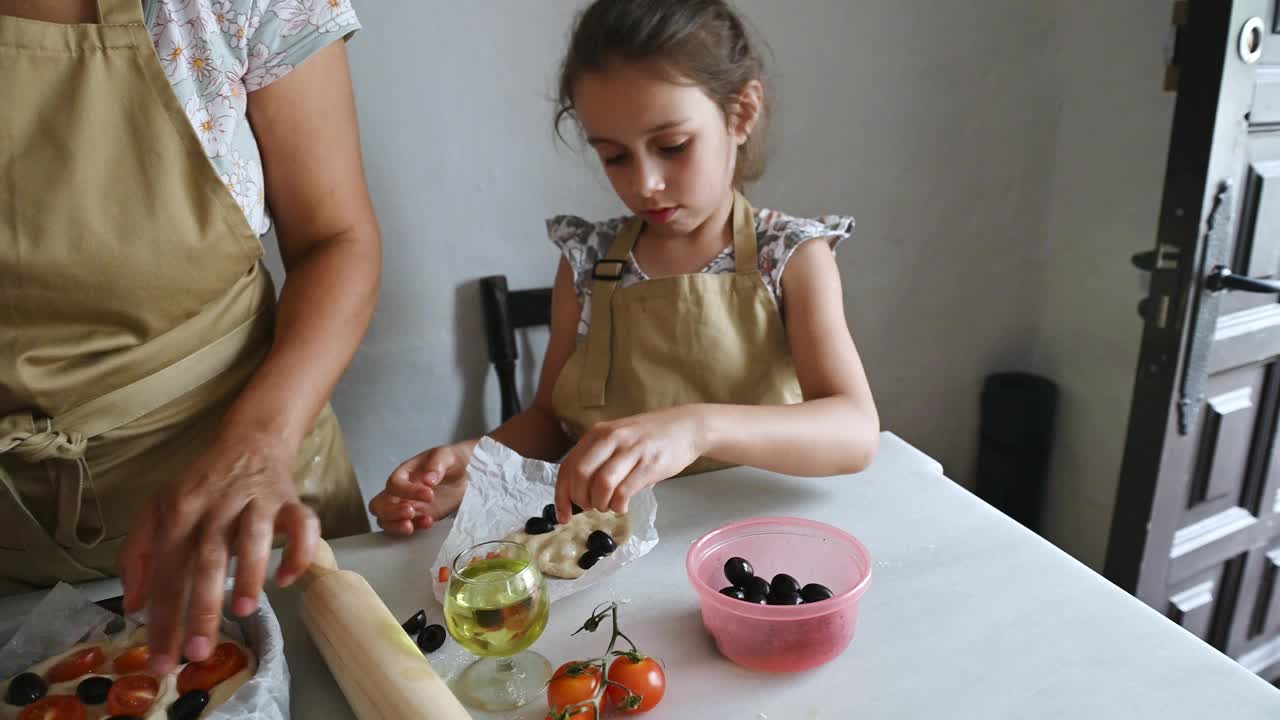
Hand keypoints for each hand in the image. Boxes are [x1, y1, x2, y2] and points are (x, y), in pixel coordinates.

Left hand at [117, 429, 317, 674]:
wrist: (250, 442)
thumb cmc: (202, 486)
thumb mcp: (157, 510)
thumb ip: (138, 555)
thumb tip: (135, 606)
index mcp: (178, 512)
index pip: (167, 571)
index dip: (163, 618)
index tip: (162, 660)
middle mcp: (216, 506)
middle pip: (207, 558)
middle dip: (202, 607)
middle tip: (199, 652)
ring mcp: (256, 501)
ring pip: (254, 538)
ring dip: (250, 573)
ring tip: (244, 611)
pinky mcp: (290, 500)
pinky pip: (303, 525)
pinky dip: (299, 551)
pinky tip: (287, 579)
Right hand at [368, 443, 470, 534]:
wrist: (467, 473)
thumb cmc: (452, 460)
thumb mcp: (447, 456)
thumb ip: (437, 464)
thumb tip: (428, 480)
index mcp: (405, 473)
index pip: (394, 484)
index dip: (407, 491)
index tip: (429, 494)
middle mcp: (401, 491)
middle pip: (379, 505)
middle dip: (391, 512)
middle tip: (411, 512)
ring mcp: (408, 506)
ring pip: (386, 520)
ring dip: (396, 525)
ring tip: (412, 525)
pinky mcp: (419, 518)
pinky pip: (405, 527)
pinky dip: (413, 528)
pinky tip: (429, 522)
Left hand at [555, 406, 705, 520]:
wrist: (686, 426)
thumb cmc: (648, 437)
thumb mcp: (617, 439)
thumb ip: (598, 459)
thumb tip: (578, 492)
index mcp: (597, 434)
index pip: (568, 467)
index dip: (561, 495)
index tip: (563, 515)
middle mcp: (610, 438)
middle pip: (580, 475)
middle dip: (581, 500)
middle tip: (590, 507)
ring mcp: (630, 450)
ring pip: (602, 484)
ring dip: (600, 504)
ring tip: (608, 506)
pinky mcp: (649, 464)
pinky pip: (624, 491)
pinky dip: (618, 505)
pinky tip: (622, 506)